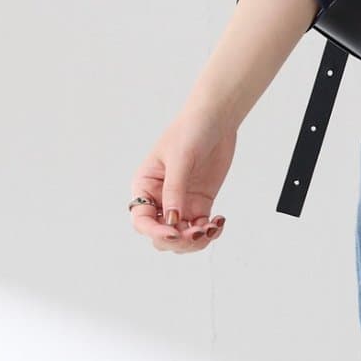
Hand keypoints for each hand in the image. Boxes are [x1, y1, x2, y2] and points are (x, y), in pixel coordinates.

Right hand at [128, 102, 237, 252]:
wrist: (215, 120)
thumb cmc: (190, 130)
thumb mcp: (180, 160)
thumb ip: (175, 191)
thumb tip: (172, 221)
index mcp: (145, 186)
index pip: (141, 220)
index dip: (155, 232)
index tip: (175, 232)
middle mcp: (160, 199)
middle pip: (161, 235)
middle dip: (178, 240)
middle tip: (197, 232)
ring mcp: (181, 203)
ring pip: (182, 237)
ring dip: (196, 240)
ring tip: (211, 227)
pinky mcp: (200, 204)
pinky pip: (201, 228)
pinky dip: (210, 232)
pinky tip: (219, 222)